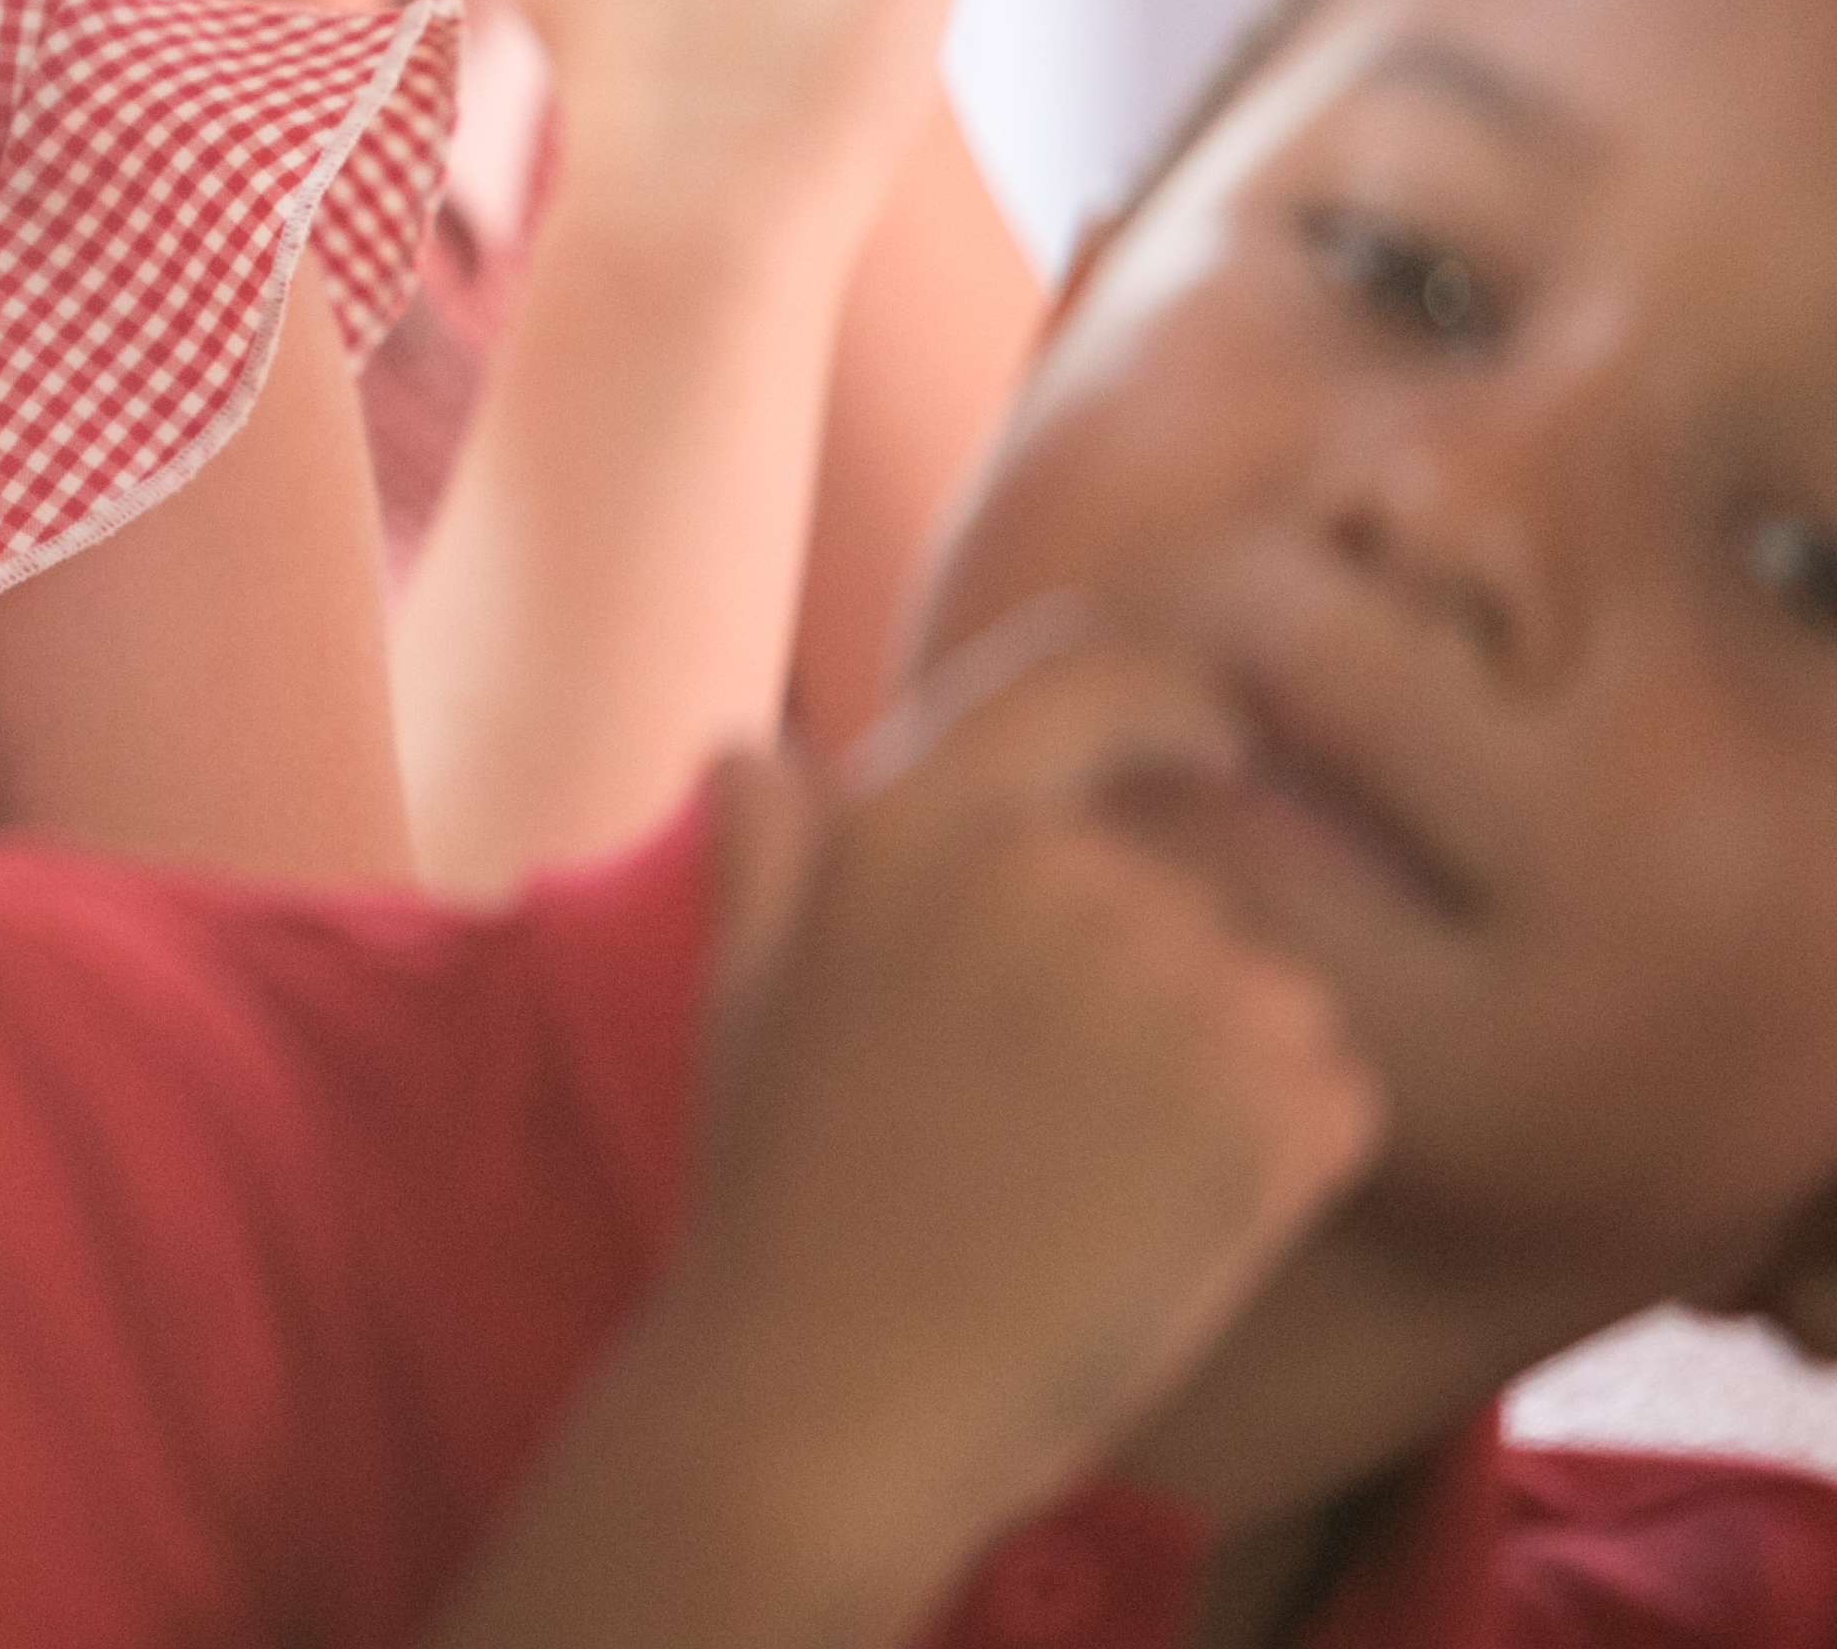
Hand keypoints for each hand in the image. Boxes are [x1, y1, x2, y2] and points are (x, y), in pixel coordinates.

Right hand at [645, 623, 1389, 1562]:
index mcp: (919, 823)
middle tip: (1065, 1124)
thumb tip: (749, 754)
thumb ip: (767, 855)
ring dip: (1226, 1078)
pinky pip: (1332, 1097)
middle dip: (1167, 984)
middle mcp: (1052, 874)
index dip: (1174, 700)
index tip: (1219, 740)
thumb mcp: (742, 992)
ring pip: (1273, 996)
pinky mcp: (1267, 1107)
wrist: (834, 1399)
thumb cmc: (782, 1199)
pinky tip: (1172, 1229)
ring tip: (1100, 1186)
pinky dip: (1284, 1161)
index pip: (1094, 676)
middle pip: (1197, 883)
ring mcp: (1170, 987)